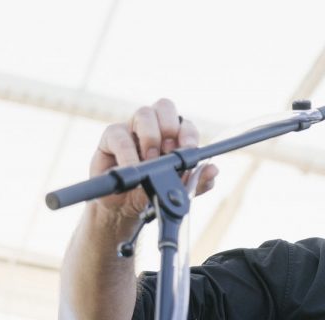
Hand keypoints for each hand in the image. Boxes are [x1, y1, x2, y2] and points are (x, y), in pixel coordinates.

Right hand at [90, 98, 218, 220]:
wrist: (123, 209)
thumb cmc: (151, 193)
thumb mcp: (176, 192)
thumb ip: (196, 182)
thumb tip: (213, 169)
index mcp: (173, 137)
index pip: (185, 123)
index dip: (188, 133)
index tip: (189, 150)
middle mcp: (153, 127)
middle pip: (164, 106)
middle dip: (170, 126)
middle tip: (169, 151)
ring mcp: (131, 128)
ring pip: (144, 113)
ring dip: (151, 137)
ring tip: (151, 161)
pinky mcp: (110, 138)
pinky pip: (119, 134)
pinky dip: (128, 153)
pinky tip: (133, 169)